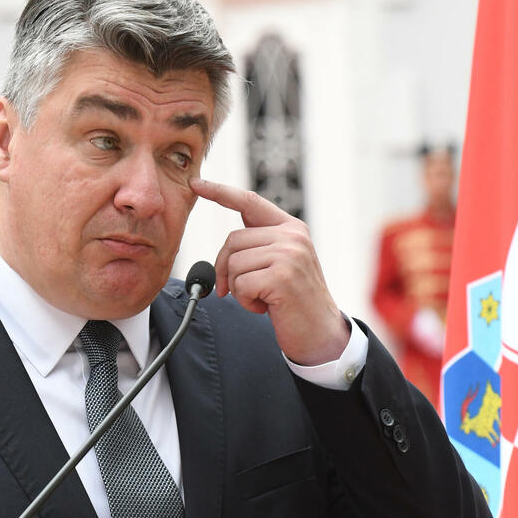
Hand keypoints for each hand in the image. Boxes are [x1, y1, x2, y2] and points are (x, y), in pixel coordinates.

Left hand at [190, 178, 349, 365]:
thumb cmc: (294, 301)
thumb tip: (226, 250)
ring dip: (239, 288)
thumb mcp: (281, 264)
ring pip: (233, 263)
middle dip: (225, 268)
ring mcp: (289, 254)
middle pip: (232, 240)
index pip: (249, 201)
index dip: (219, 192)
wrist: (321, 333)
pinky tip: (266, 307)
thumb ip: (260, 247)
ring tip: (262, 298)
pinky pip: (240, 284)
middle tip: (237, 290)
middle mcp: (292, 236)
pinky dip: (245, 301)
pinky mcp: (281, 276)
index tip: (196, 184)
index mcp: (291, 227)